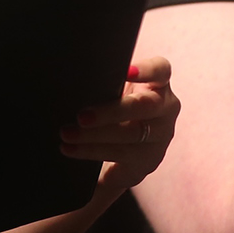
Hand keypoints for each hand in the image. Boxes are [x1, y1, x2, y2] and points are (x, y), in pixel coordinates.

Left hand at [61, 57, 178, 191]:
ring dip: (96, 138)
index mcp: (159, 84)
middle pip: (143, 107)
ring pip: (131, 136)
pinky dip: (95, 157)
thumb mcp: (115, 91)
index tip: (126, 71)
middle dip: (111, 112)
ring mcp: (160, 137)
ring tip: (68, 136)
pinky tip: (74, 151)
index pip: (160, 71)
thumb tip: (76, 81)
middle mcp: (165, 109)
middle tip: (81, 117)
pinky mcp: (148, 162)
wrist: (126, 144)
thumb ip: (106, 84)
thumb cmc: (116, 105)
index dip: (146, 70)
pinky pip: (122, 160)